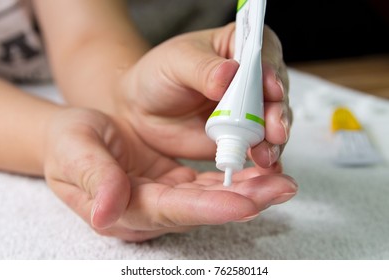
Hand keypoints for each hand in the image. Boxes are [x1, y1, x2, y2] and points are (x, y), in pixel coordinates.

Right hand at [43, 108, 295, 241]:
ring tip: (282, 180)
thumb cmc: (69, 144)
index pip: (172, 211)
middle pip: (203, 208)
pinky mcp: (176, 185)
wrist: (74, 138)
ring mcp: (166, 198)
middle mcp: (150, 209)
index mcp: (124, 207)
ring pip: (213, 198)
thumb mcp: (73, 153)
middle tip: (281, 188)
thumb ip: (92, 179)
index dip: (210, 208)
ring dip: (249, 190)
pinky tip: (260, 169)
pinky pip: (212, 185)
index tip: (245, 202)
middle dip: (244, 200)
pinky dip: (237, 178)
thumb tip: (105, 211)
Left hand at [117, 23, 290, 168]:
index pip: (263, 54)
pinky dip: (264, 156)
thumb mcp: (177, 63)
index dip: (270, 72)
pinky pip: (258, 147)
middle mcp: (250, 79)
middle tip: (273, 130)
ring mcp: (248, 110)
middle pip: (275, 92)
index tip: (270, 90)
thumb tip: (230, 74)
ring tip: (265, 154)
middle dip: (277, 113)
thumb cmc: (159, 76)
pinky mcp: (241, 136)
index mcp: (238, 48)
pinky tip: (264, 165)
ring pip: (272, 122)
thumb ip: (203, 69)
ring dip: (274, 139)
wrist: (141, 109)